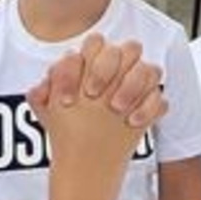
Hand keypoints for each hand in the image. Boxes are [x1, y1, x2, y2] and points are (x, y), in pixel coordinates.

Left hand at [28, 34, 167, 138]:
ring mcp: (138, 85)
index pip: (95, 43)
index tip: (68, 98)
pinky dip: (148, 109)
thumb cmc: (68, 123)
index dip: (81, 65)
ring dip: (132, 87)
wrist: (87, 156)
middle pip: (128, 48)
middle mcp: (121, 67)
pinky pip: (160, 99)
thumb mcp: (48, 111)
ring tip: (116, 111)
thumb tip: (40, 88)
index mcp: (95, 60)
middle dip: (108, 70)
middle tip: (92, 96)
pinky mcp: (151, 104)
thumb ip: (40, 95)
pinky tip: (131, 123)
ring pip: (150, 69)